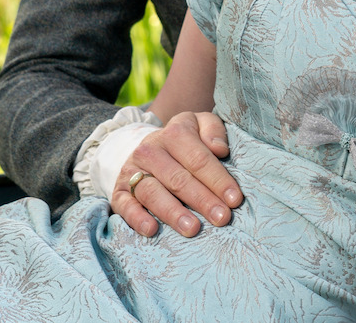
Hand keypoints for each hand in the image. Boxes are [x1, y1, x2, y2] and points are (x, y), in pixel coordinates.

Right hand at [113, 111, 242, 237]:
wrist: (148, 148)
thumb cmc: (186, 142)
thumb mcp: (201, 125)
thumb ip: (213, 130)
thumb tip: (219, 149)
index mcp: (174, 133)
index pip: (199, 158)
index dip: (218, 180)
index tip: (235, 199)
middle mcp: (150, 150)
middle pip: (178, 178)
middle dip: (202, 200)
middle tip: (222, 218)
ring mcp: (132, 171)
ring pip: (153, 192)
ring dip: (173, 212)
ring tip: (193, 229)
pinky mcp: (120, 191)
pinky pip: (125, 205)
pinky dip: (137, 218)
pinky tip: (152, 230)